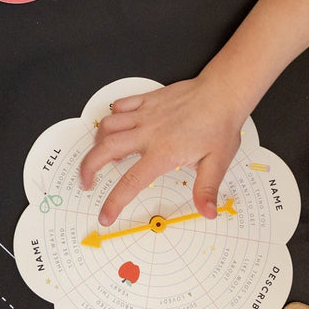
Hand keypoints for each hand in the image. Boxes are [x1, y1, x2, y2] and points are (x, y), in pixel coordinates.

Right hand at [78, 76, 245, 226]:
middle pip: (105, 150)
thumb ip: (206, 189)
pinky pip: (120, 105)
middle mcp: (149, 133)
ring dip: (98, 142)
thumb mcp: (217, 162)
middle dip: (88, 168)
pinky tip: (116, 126)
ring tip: (100, 154)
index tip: (105, 216)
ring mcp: (146, 114)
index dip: (114, 202)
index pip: (130, 182)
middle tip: (86, 182)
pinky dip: (112, 116)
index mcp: (163, 152)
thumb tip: (207, 212)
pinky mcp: (147, 100)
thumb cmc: (220, 124)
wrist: (222, 93)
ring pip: (108, 125)